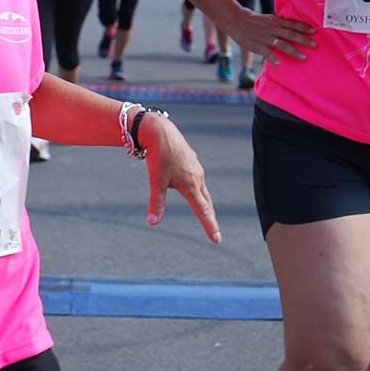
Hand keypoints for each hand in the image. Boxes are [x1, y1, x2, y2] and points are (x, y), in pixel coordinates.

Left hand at [140, 113, 220, 243]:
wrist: (160, 130)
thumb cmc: (158, 156)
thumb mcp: (156, 181)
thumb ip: (156, 203)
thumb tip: (153, 223)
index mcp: (191, 185)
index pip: (203, 211)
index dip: (210, 226)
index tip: (217, 240)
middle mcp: (197, 177)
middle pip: (206, 203)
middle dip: (209, 218)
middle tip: (214, 233)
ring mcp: (196, 168)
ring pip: (202, 190)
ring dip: (203, 203)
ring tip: (204, 214)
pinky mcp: (192, 161)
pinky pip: (197, 179)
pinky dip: (196, 189)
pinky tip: (191, 188)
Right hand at [225, 10, 315, 65]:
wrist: (237, 20)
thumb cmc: (254, 20)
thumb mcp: (269, 18)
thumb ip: (279, 23)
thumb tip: (291, 24)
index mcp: (276, 22)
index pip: (293, 24)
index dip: (304, 28)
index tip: (314, 31)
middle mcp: (273, 29)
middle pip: (291, 34)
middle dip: (304, 40)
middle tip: (315, 45)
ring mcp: (266, 38)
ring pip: (282, 44)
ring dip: (293, 51)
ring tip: (303, 57)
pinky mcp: (258, 45)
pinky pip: (266, 53)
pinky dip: (272, 58)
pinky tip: (279, 63)